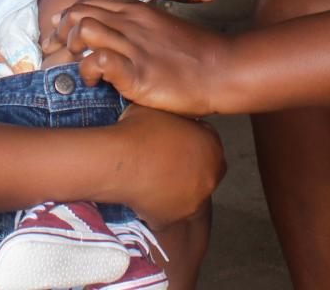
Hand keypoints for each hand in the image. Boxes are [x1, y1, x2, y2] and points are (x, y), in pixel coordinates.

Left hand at [47, 0, 230, 117]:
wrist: (222, 69)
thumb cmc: (192, 55)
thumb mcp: (159, 29)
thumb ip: (134, 26)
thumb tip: (110, 34)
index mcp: (134, 10)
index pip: (87, 1)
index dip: (66, 17)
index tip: (58, 36)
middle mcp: (130, 23)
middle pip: (77, 13)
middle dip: (60, 35)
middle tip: (60, 56)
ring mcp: (133, 46)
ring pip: (84, 29)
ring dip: (72, 49)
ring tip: (81, 68)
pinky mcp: (137, 73)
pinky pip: (99, 61)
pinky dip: (88, 71)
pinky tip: (96, 83)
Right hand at [111, 104, 225, 224]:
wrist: (118, 160)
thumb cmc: (138, 130)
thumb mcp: (162, 111)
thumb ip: (176, 118)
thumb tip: (171, 119)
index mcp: (211, 145)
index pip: (207, 146)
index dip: (190, 145)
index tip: (174, 147)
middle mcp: (210, 175)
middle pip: (202, 174)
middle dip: (187, 171)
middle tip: (164, 167)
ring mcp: (194, 201)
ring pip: (187, 199)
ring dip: (173, 194)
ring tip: (151, 185)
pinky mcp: (174, 219)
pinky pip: (167, 217)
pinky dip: (156, 211)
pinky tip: (140, 199)